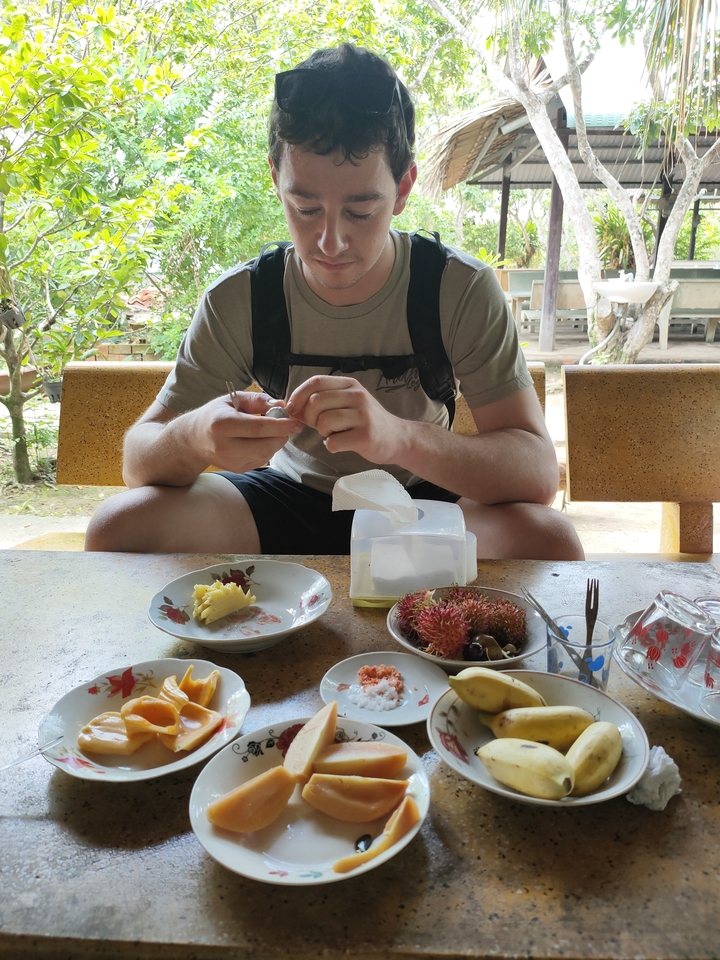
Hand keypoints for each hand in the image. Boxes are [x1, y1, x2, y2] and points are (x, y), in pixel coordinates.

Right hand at [187, 391, 302, 472]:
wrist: (194, 439)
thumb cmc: (216, 415)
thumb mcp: (233, 399)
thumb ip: (258, 400)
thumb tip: (281, 405)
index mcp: (221, 424)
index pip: (257, 428)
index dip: (280, 425)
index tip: (296, 421)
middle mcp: (224, 446)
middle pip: (264, 446)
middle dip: (282, 436)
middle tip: (289, 425)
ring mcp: (230, 461)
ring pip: (266, 455)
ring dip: (277, 442)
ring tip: (273, 430)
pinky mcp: (236, 469)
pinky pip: (261, 460)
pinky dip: (268, 449)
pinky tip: (262, 440)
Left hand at [285, 375, 403, 461]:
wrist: (397, 438)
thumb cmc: (366, 421)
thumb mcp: (347, 403)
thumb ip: (322, 401)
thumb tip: (292, 408)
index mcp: (350, 384)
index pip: (316, 381)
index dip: (298, 395)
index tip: (293, 409)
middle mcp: (357, 396)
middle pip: (316, 402)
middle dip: (309, 417)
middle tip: (318, 426)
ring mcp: (363, 415)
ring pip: (323, 421)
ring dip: (322, 432)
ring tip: (334, 433)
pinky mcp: (365, 436)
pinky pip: (333, 442)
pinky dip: (332, 446)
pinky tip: (342, 443)